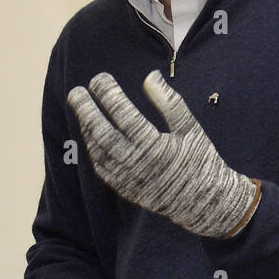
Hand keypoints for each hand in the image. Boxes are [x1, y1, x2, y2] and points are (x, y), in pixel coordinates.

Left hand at [67, 70, 259, 237]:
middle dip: (85, 110)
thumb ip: (170, 103)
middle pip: (101, 132)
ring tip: (81, 107)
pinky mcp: (124, 189)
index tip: (99, 78)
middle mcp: (137, 163)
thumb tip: (149, 76)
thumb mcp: (191, 129)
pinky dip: (92, 147)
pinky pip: (101, 166)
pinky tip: (89, 132)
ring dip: (86, 127)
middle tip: (75, 91)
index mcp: (155, 146)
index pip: (123, 114)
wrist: (203, 202)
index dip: (108, 95)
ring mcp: (127, 178)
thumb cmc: (200, 160)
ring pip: (97, 150)